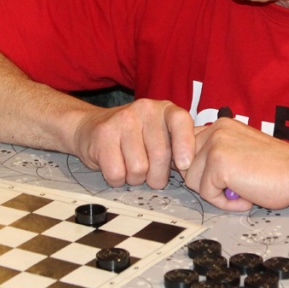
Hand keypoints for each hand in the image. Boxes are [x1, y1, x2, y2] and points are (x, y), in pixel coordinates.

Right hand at [71, 99, 194, 189]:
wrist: (91, 127)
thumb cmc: (134, 136)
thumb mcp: (160, 133)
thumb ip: (179, 144)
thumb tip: (197, 166)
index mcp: (165, 109)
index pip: (181, 122)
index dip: (185, 145)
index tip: (184, 165)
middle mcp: (145, 110)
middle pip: (160, 156)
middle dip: (156, 175)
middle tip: (149, 172)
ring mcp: (123, 120)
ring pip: (139, 169)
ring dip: (135, 178)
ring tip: (130, 165)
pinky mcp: (103, 135)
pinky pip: (117, 173)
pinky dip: (117, 179)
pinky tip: (116, 165)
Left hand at [183, 118, 288, 211]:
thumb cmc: (277, 167)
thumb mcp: (241, 149)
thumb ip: (219, 152)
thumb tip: (192, 168)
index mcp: (221, 125)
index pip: (189, 147)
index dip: (199, 167)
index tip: (218, 177)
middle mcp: (216, 130)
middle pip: (186, 165)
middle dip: (206, 181)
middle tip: (235, 185)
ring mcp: (216, 145)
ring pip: (192, 181)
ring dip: (216, 193)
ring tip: (243, 190)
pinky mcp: (218, 163)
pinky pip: (206, 194)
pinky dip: (224, 203)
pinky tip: (246, 196)